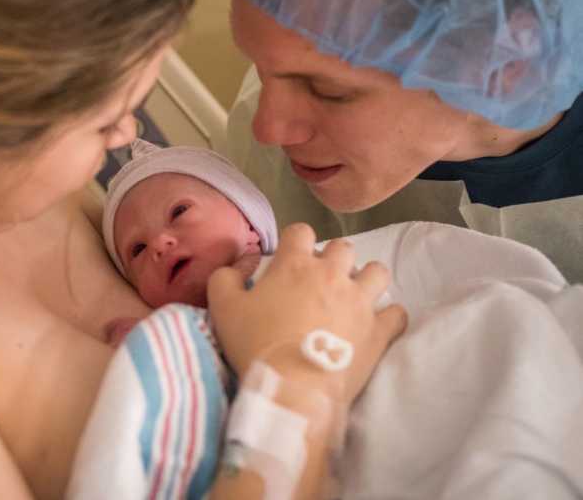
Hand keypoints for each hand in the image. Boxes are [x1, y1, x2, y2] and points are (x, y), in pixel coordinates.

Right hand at [207, 223, 406, 406]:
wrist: (293, 389)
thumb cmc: (255, 344)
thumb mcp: (222, 307)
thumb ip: (226, 276)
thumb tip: (243, 263)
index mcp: (296, 264)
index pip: (301, 232)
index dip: (294, 243)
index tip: (289, 261)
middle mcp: (333, 274)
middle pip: (342, 248)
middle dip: (332, 259)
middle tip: (319, 283)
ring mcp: (361, 301)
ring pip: (377, 272)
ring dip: (365, 279)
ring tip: (353, 297)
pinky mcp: (379, 330)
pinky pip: (396, 313)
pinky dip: (388, 317)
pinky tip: (375, 325)